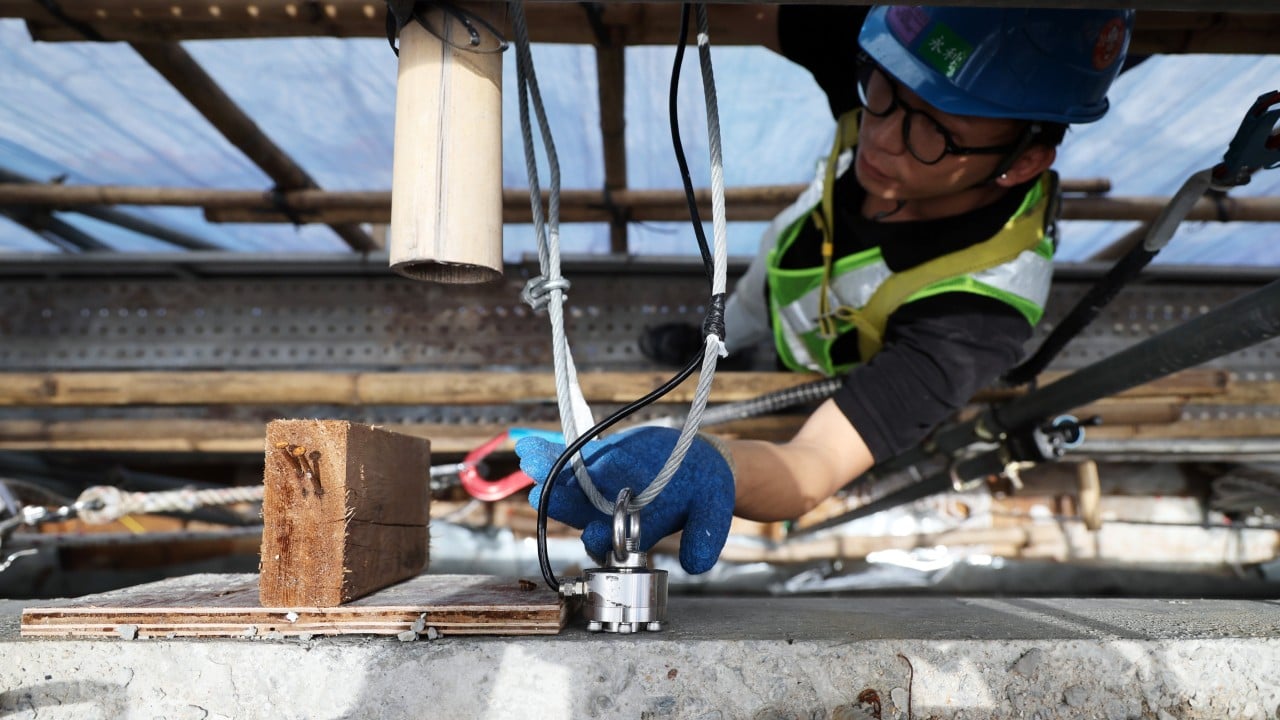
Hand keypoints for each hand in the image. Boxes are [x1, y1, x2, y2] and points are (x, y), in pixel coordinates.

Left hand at [515, 427, 734, 573]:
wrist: (702, 465)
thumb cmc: (708, 492)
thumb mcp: (713, 512)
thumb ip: (706, 536)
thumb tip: (697, 565)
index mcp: (637, 530)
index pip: (613, 539)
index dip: (600, 537)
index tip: (590, 533)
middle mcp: (612, 513)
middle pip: (581, 512)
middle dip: (561, 502)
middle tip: (539, 493)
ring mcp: (601, 488)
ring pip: (569, 485)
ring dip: (548, 473)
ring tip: (530, 459)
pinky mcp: (597, 464)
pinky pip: (570, 459)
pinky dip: (551, 451)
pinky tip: (528, 444)